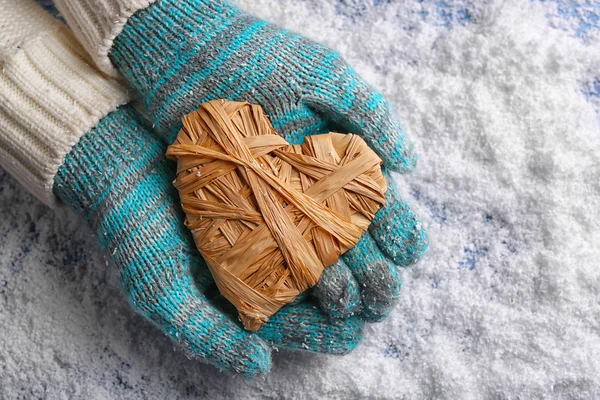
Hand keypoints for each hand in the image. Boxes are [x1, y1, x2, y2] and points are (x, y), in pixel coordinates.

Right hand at [54, 105, 362, 375]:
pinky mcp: (271, 182)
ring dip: (355, 254)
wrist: (113, 160)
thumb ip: (205, 336)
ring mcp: (267, 221)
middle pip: (312, 288)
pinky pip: (312, 200)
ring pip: (320, 245)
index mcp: (234, 294)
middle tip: (381, 297)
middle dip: (350, 296)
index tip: (350, 335)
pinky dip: (337, 207)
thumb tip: (260, 363)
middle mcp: (256, 261)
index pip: (286, 323)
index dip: (319, 333)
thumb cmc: (132, 231)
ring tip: (387, 261)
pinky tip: (364, 210)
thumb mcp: (159, 293)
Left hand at [108, 0, 427, 320]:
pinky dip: (288, 286)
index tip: (406, 250)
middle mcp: (310, 194)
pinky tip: (302, 303)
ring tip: (348, 304)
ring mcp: (275, 211)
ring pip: (317, 262)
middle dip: (374, 274)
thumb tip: (410, 162)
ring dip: (337, 288)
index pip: (380, 208)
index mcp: (337, 164)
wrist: (183, 57)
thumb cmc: (255, 58)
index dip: (399, 232)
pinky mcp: (237, 222)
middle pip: (355, 246)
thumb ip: (368, 110)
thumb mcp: (321, 74)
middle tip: (381, 292)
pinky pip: (268, 261)